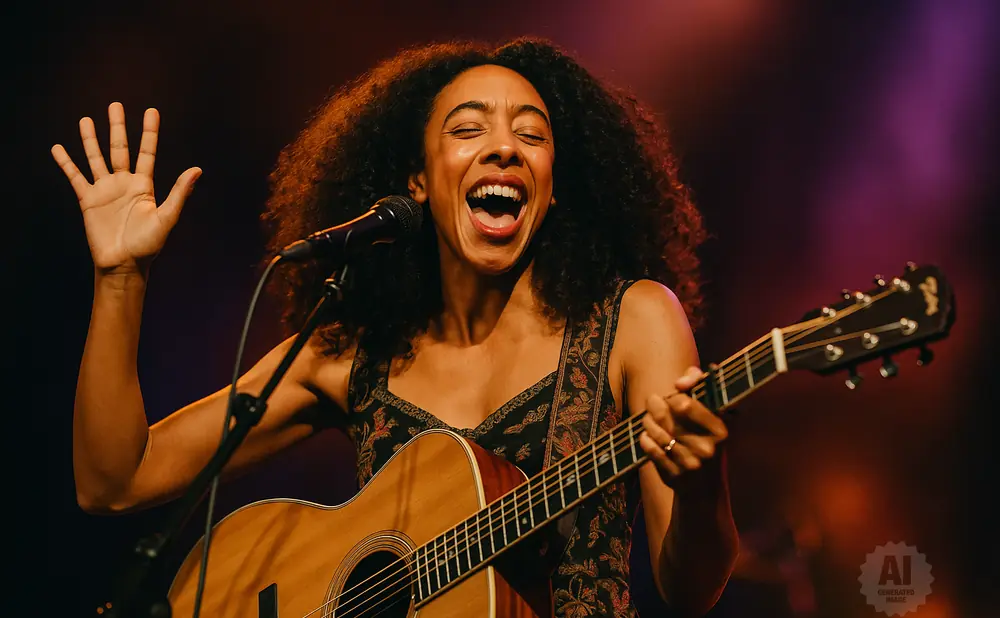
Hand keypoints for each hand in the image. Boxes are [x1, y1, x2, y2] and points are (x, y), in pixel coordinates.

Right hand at [51, 102, 201, 275]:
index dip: (149, 132)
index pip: (147, 152)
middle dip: (118, 127)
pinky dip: (66, 163)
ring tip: (86, 119)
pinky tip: (58, 148)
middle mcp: (124, 183)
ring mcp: (105, 190)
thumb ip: (179, 193)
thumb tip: (197, 170)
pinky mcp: (87, 200)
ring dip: (91, 139)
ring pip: (96, 158)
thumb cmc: (148, 245)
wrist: (123, 264)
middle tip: (115, 104)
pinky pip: (75, 176)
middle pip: (120, 149)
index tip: (151, 111)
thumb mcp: (167, 217)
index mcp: (144, 186)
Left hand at [639, 366, 728, 490]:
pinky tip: (646, 436)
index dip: (673, 395)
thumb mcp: (711, 417)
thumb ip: (700, 389)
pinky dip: (645, 439)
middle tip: (652, 401)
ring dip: (647, 421)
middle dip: (654, 405)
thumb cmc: (705, 441)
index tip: (672, 394)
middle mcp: (707, 448)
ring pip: (656, 432)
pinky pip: (651, 450)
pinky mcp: (675, 476)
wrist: (705, 488)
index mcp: (719, 430)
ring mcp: (690, 463)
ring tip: (647, 418)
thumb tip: (682, 381)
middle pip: (666, 416)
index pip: (684, 403)